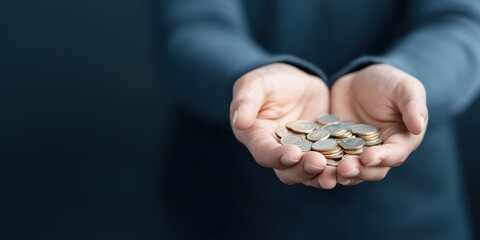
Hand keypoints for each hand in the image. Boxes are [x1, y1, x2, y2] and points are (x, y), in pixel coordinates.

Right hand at [230, 63, 336, 188]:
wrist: (295, 81)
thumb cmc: (268, 81)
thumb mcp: (254, 84)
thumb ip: (246, 101)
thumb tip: (239, 122)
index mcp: (257, 138)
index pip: (264, 153)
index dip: (276, 157)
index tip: (292, 154)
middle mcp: (278, 152)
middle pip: (287, 170)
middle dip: (303, 170)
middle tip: (319, 163)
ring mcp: (301, 154)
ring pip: (309, 172)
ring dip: (322, 175)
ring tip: (338, 173)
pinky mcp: (321, 151)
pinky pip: (330, 163)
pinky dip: (339, 166)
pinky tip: (353, 164)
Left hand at [331, 64, 427, 184]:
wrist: (361, 80)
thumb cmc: (390, 82)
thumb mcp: (405, 88)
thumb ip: (412, 106)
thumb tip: (418, 126)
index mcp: (400, 142)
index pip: (394, 155)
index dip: (382, 158)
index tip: (368, 158)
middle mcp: (379, 153)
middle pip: (370, 170)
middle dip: (358, 171)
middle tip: (343, 169)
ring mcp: (355, 153)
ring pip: (349, 170)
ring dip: (338, 173)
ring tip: (326, 171)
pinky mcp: (335, 149)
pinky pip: (328, 159)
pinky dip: (321, 163)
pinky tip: (309, 161)